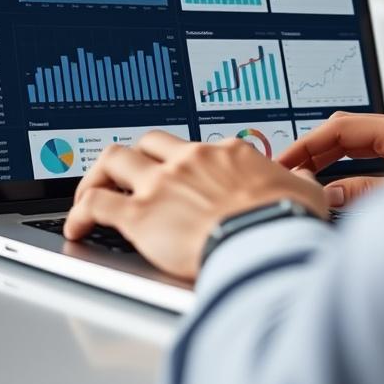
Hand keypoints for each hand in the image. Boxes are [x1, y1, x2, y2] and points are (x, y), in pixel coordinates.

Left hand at [63, 131, 327, 280]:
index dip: (183, 163)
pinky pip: (96, 204)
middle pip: (146, 143)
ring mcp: (161, 185)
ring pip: (113, 160)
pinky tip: (78, 226)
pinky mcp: (139, 215)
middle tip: (125, 175)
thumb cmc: (286, 220)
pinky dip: (81, 212)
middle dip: (132, 157)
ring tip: (89, 192)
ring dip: (97, 175)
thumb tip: (304, 183)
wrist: (265, 240)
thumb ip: (298, 183)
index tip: (179, 177)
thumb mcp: (304, 192)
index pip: (195, 149)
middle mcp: (188, 161)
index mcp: (225, 153)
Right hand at [278, 112, 383, 208]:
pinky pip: (372, 156)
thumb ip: (362, 193)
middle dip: (315, 152)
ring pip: (358, 144)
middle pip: (347, 132)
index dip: (307, 145)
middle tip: (288, 172)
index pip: (341, 128)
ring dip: (331, 162)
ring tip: (305, 181)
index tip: (284, 161)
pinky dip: (350, 169)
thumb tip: (329, 193)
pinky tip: (335, 186)